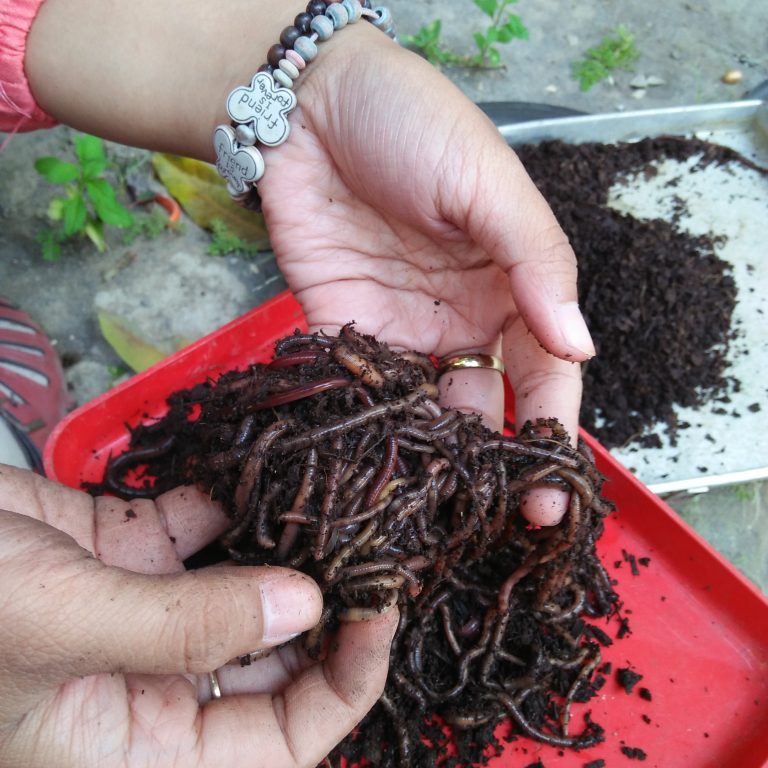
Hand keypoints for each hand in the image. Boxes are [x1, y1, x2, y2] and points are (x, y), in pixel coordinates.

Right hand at [0, 465, 396, 767]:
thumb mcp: (59, 624)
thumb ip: (189, 626)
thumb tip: (306, 605)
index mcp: (138, 752)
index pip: (281, 743)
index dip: (344, 684)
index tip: (380, 611)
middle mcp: (150, 687)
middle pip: (274, 661)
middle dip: (327, 603)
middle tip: (374, 538)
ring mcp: (142, 613)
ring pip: (245, 590)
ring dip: (289, 547)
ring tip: (340, 499)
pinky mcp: (126, 552)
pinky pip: (201, 532)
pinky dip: (234, 504)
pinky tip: (267, 471)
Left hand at [262, 24, 594, 523]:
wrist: (310, 106)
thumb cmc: (413, 126)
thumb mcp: (489, 185)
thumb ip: (534, 263)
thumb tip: (580, 347)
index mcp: (510, 288)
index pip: (544, 374)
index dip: (551, 432)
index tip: (550, 495)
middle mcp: (460, 321)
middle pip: (486, 407)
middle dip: (492, 469)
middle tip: (490, 527)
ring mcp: (399, 332)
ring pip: (424, 412)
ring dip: (430, 461)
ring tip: (429, 515)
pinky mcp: (340, 332)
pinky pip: (358, 392)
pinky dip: (367, 430)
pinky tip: (373, 471)